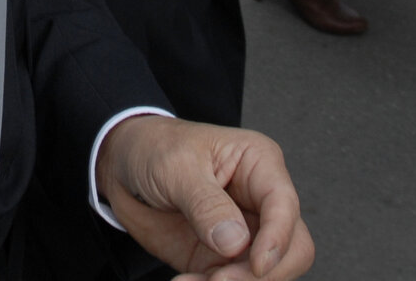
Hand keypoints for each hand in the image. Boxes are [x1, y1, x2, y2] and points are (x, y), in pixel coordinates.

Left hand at [98, 114, 311, 279]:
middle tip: (220, 279)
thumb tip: (237, 243)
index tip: (257, 265)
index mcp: (259, 164)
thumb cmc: (154, 148)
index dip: (278, 238)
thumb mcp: (175, 166)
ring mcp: (244, 233)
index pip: (285, 205)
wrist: (122, 165)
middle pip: (292, 248)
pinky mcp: (222, 258)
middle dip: (262, 272)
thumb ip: (205, 204)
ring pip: (266, 274)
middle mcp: (260, 201)